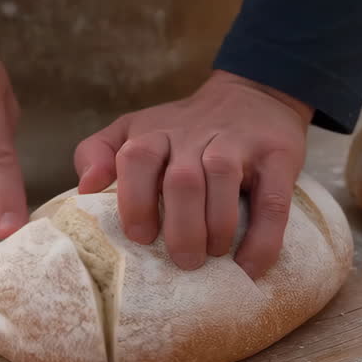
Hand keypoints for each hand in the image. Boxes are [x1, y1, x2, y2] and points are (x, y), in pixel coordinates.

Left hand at [73, 71, 312, 275]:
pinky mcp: (277, 157)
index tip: (141, 237)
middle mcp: (194, 135)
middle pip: (182, 179)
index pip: (136, 159)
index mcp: (155, 133)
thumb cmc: (183, 129)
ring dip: (217, 226)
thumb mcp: (134, 129)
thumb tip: (84, 189)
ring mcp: (237, 144)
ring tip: (213, 256)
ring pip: (223, 179)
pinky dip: (262, 238)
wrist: (254, 94)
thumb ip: (98, 152)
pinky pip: (272, 201)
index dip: (135, 200)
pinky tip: (250, 267)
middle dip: (180, 226)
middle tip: (182, 260)